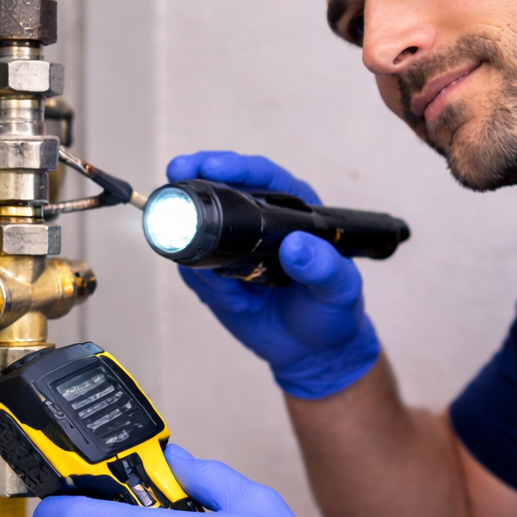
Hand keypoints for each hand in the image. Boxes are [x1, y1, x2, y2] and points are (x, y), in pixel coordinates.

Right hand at [166, 151, 380, 397]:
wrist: (311, 350)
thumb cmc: (332, 311)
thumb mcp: (340, 289)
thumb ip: (324, 268)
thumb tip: (296, 246)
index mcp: (295, 210)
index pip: (262, 177)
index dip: (235, 167)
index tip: (212, 167)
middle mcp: (260, 221)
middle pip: (219, 188)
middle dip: (193, 181)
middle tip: (176, 177)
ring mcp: (233, 245)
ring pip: (197, 230)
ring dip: (203, 254)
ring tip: (236, 290)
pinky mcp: (214, 271)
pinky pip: (194, 268)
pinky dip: (208, 285)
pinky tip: (238, 301)